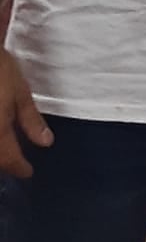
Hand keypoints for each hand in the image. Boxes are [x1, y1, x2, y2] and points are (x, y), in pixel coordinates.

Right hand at [0, 48, 52, 176]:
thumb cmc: (0, 70)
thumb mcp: (20, 93)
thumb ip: (31, 121)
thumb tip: (46, 142)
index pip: (9, 161)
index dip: (20, 168)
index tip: (28, 171)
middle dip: (4, 163)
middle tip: (15, 162)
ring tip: (5, 149)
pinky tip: (0, 135)